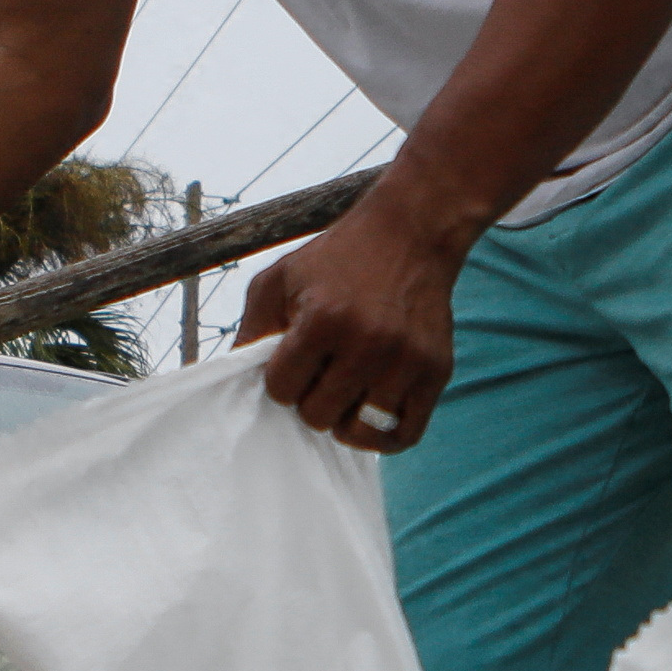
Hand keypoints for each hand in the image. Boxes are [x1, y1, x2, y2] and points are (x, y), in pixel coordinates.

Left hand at [238, 188, 468, 452]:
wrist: (410, 234)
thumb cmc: (336, 258)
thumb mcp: (280, 278)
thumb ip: (251, 330)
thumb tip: (235, 383)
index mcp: (323, 319)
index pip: (282, 389)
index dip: (281, 379)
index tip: (293, 362)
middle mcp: (368, 343)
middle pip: (318, 414)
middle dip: (310, 398)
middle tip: (320, 374)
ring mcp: (406, 360)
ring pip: (359, 432)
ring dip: (344, 419)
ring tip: (343, 396)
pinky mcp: (436, 371)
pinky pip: (405, 434)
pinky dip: (382, 436)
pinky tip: (369, 414)